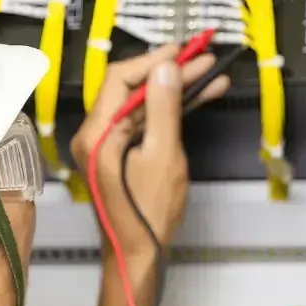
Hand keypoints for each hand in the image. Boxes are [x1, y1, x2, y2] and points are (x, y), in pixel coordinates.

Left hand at [70, 44, 230, 251]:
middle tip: (202, 59)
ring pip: (142, 104)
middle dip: (168, 72)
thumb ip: (163, 109)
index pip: (119, 79)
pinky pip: (145, 122)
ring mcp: (108, 145)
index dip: (152, 60)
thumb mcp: (162, 156)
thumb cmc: (148, 213)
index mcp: (97, 133)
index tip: (182, 51)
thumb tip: (165, 69)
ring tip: (209, 75)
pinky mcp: (121, 154)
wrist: (138, 254)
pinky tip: (198, 99)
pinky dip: (169, 110)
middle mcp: (96, 134)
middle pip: (131, 89)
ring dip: (174, 90)